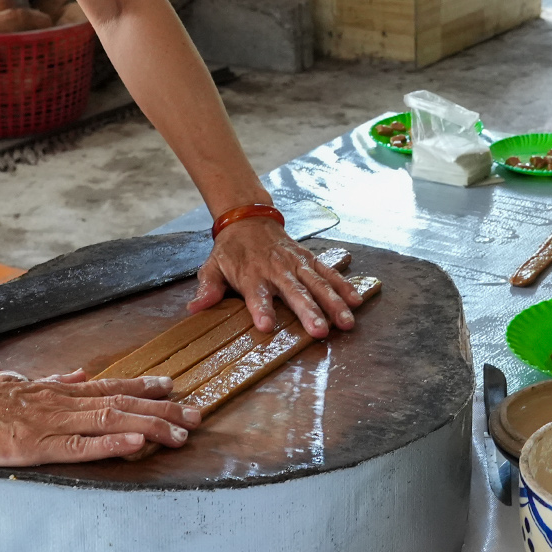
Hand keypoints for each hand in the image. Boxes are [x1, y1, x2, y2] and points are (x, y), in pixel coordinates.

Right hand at [0, 363, 198, 464]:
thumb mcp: (19, 383)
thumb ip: (52, 381)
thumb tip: (81, 374)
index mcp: (58, 392)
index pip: (110, 387)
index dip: (144, 387)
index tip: (174, 388)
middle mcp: (63, 403)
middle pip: (122, 404)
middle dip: (163, 410)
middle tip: (197, 415)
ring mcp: (52, 423)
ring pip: (111, 422)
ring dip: (150, 426)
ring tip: (181, 432)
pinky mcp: (36, 446)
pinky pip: (80, 446)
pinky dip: (111, 445)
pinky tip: (136, 446)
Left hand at [189, 217, 360, 336]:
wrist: (249, 219)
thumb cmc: (231, 251)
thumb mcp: (212, 266)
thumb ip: (208, 288)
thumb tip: (195, 308)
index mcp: (251, 274)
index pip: (256, 294)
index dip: (261, 309)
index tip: (267, 326)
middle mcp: (277, 269)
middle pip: (294, 292)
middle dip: (308, 312)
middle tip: (319, 332)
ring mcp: (296, 263)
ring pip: (318, 284)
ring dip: (333, 303)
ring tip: (345, 323)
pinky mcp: (309, 259)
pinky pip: (329, 273)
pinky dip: (343, 285)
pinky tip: (356, 301)